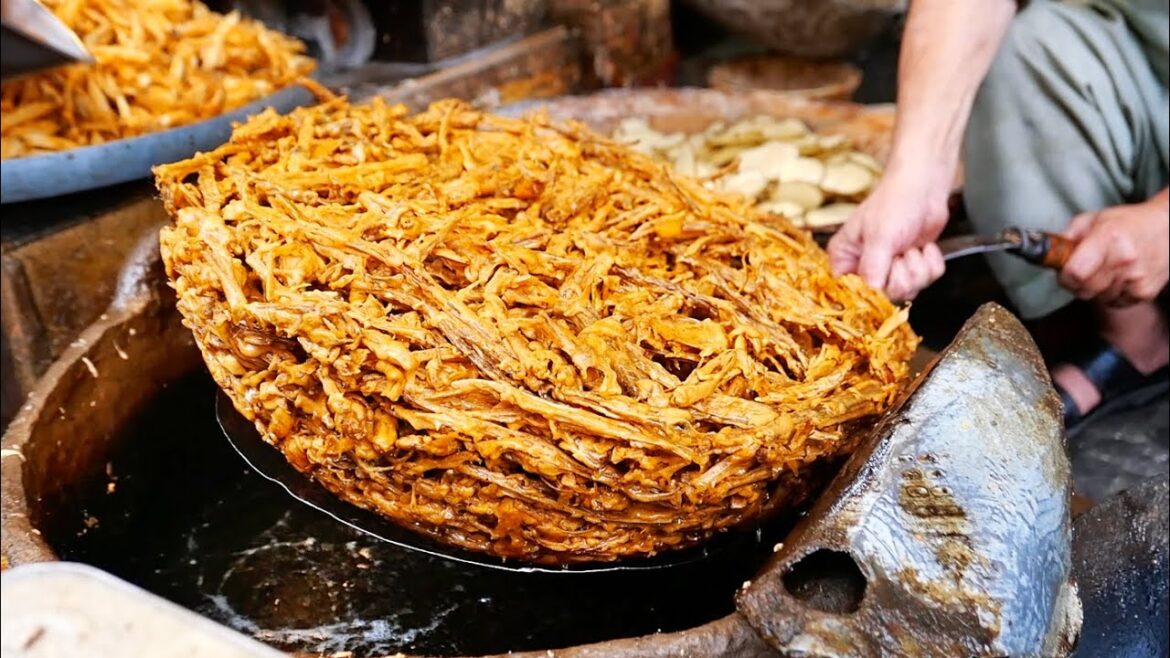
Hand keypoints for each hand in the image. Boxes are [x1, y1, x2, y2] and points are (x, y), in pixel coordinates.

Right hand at [828, 170, 949, 301]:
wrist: (924, 186)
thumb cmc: (894, 202)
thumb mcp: (880, 237)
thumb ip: (873, 268)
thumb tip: (871, 295)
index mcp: (845, 259)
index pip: (850, 292)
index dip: (871, 291)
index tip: (885, 276)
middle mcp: (864, 267)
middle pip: (884, 296)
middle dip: (901, 275)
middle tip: (901, 253)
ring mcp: (890, 269)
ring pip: (908, 291)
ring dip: (918, 268)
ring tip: (912, 246)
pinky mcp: (912, 267)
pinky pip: (927, 282)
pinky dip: (931, 262)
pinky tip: (924, 246)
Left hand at [1060, 194, 1169, 305]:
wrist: (1168, 228)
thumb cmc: (1126, 223)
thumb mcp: (1093, 219)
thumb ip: (1066, 237)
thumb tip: (1046, 254)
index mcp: (1108, 238)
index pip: (1075, 273)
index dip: (1064, 276)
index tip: (1064, 270)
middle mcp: (1124, 260)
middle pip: (1083, 290)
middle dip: (1077, 283)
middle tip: (1083, 269)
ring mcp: (1136, 279)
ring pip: (1097, 299)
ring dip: (1095, 289)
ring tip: (1106, 269)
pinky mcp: (1144, 293)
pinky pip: (1114, 303)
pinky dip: (1111, 293)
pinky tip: (1120, 276)